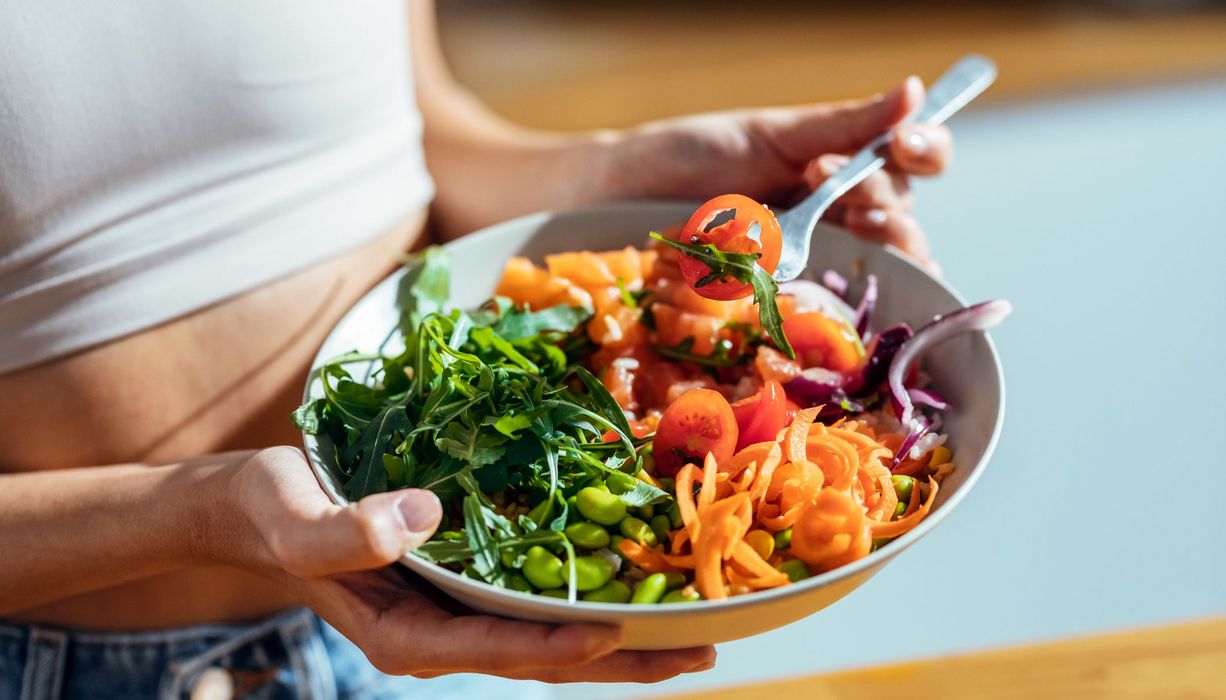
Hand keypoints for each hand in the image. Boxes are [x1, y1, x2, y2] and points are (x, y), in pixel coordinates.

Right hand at [222, 447, 715, 681]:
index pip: (494, 650)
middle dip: (622, 662)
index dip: (556, 647)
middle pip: (543, 660)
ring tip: (692, 629)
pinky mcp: (467, 583)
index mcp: (405, 636)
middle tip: (700, 649)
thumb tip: (418, 519)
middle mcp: (441, 635)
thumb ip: (344, 534)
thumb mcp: (296, 520)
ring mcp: (458, 613)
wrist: (262, 507)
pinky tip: (633, 583)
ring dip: (621, 638)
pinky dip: (587, 598)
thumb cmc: (273, 513)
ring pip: (549, 636)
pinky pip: (536, 601)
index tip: (617, 634)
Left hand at [597, 76, 950, 269]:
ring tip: (854, 220)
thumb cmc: (690, 157)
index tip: (902, 142)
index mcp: (840, 168)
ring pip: (885, 261)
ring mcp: (817, 260)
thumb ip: (841, 123)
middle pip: (902, 214)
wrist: (622, 197)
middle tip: (832, 178)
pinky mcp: (790, 301)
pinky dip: (864, 301)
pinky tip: (868, 291)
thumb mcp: (770, 134)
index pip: (911, 161)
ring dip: (885, 240)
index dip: (924, 150)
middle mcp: (839, 216)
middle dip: (884, 195)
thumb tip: (912, 90)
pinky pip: (843, 308)